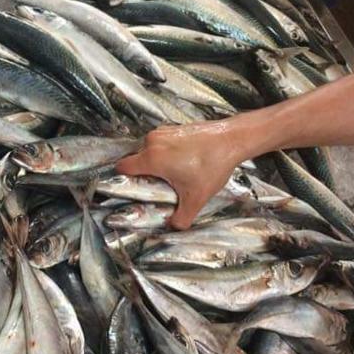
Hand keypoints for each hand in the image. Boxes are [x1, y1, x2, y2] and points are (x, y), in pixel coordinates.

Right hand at [115, 122, 240, 229]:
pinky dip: (165, 152)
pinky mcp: (173, 127)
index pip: (122, 167)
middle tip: (157, 185)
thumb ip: (181, 219)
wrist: (231, 139)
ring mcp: (162, 131)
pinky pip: (160, 142)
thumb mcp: (196, 198)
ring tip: (171, 174)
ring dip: (154, 162)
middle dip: (142, 173)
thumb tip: (173, 226)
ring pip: (148, 150)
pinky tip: (181, 162)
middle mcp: (152, 141)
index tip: (132, 188)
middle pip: (135, 159)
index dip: (122, 179)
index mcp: (152, 158)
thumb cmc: (212, 166)